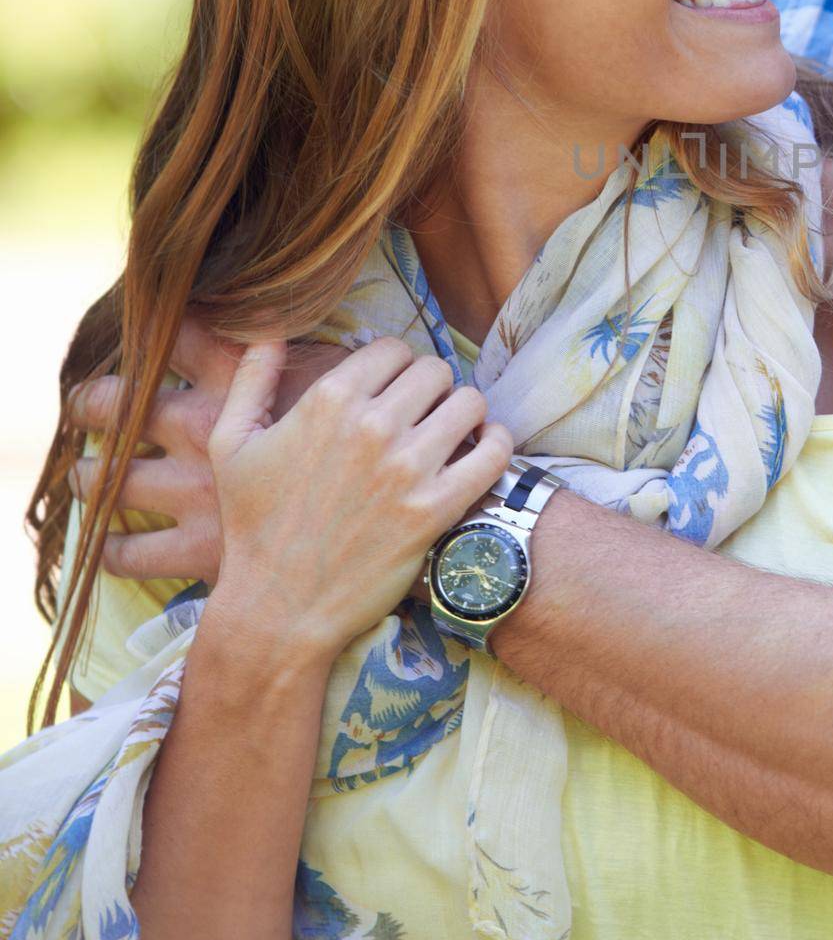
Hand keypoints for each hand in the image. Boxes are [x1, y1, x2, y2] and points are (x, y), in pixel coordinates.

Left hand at [67, 318, 354, 585]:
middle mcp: (199, 431)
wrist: (367, 538)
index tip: (147, 325)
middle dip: (93, 402)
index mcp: (237, 383)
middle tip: (84, 402)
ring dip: (88, 475)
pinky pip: (129, 554)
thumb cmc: (364, 452)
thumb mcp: (343, 384)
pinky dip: (113, 549)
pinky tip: (109, 543)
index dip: (157, 328)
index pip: (180, 334)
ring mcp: (190, 493)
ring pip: (109, 480)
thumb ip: (309, 356)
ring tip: (84, 471)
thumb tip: (284, 327)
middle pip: (115, 404)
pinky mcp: (191, 552)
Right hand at [204, 337, 512, 661]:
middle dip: (430, 387)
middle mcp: (372, 427)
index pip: (392, 348)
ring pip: (469, 402)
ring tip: (450, 431)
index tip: (392, 389)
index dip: (395, 366)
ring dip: (463, 412)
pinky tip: (480, 450)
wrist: (278, 610)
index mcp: (327, 401)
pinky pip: (493, 453)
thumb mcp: (230, 444)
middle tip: (422, 413)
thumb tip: (268, 328)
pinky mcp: (436, 509)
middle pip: (434, 370)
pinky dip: (496, 444)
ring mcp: (407, 469)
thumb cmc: (252, 526)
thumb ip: (251, 377)